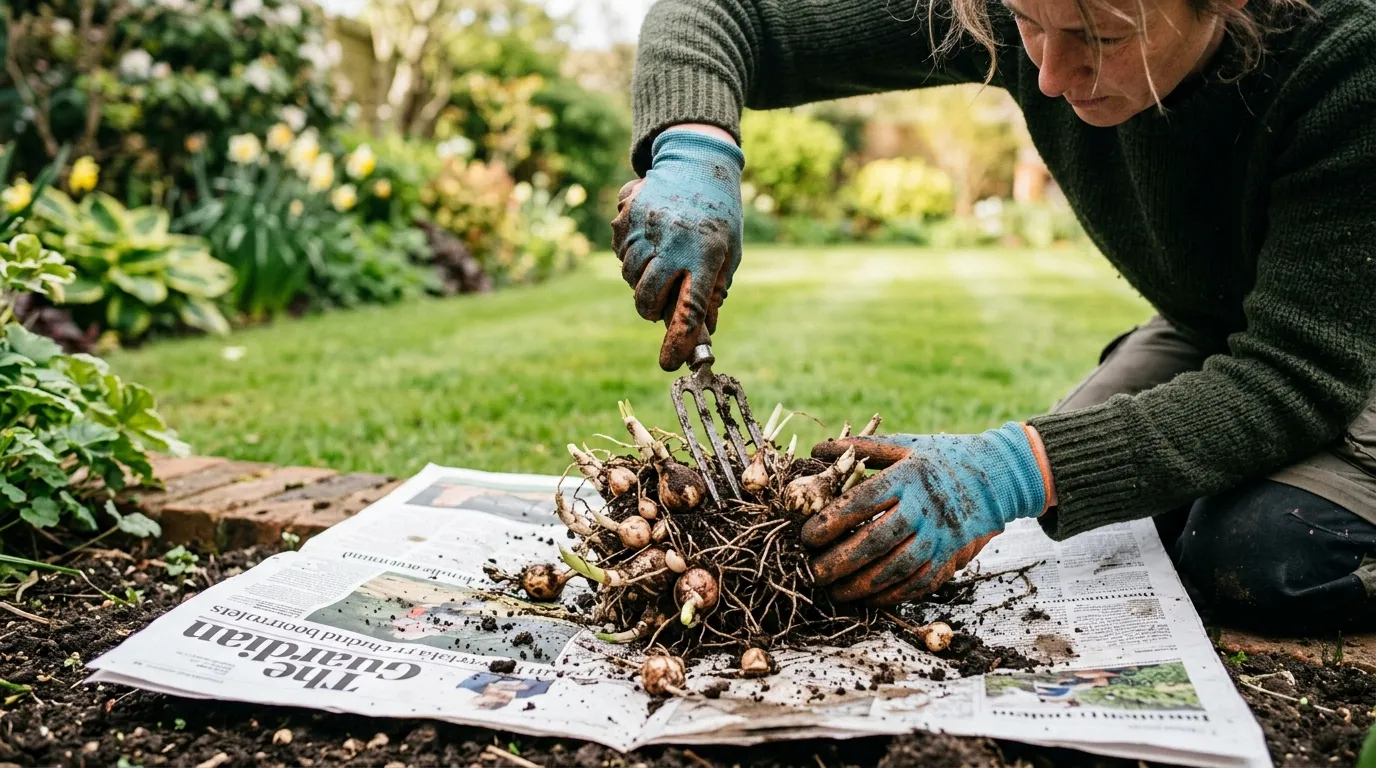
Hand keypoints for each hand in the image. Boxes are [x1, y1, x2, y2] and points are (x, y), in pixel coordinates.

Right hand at [611, 128, 743, 370]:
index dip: (678, 341)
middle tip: (658, 307)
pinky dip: (629, 255)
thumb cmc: (720, 214)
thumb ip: (713, 292)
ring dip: (640, 281)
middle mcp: (674, 241)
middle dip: (649, 311)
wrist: (698, 161)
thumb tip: (704, 333)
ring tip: (659, 263)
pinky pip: (619, 251)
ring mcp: (647, 227)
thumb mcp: (728, 253)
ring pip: (630, 276)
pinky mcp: (627, 215)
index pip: (689, 309)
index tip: (669, 364)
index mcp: (705, 255)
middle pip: (647, 297)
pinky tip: (648, 240)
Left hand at [800, 423, 1051, 605]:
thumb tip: (816, 450)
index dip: (831, 522)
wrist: (997, 478)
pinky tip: (866, 598)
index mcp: (908, 478)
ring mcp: (940, 538)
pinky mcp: (951, 559)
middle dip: (838, 562)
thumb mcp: (904, 445)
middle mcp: (924, 510)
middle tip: (811, 572)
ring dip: (859, 586)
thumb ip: (860, 449)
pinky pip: (917, 584)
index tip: (806, 536)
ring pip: (895, 570)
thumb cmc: (940, 459)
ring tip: (832, 592)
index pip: (862, 503)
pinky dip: (889, 595)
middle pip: (875, 542)